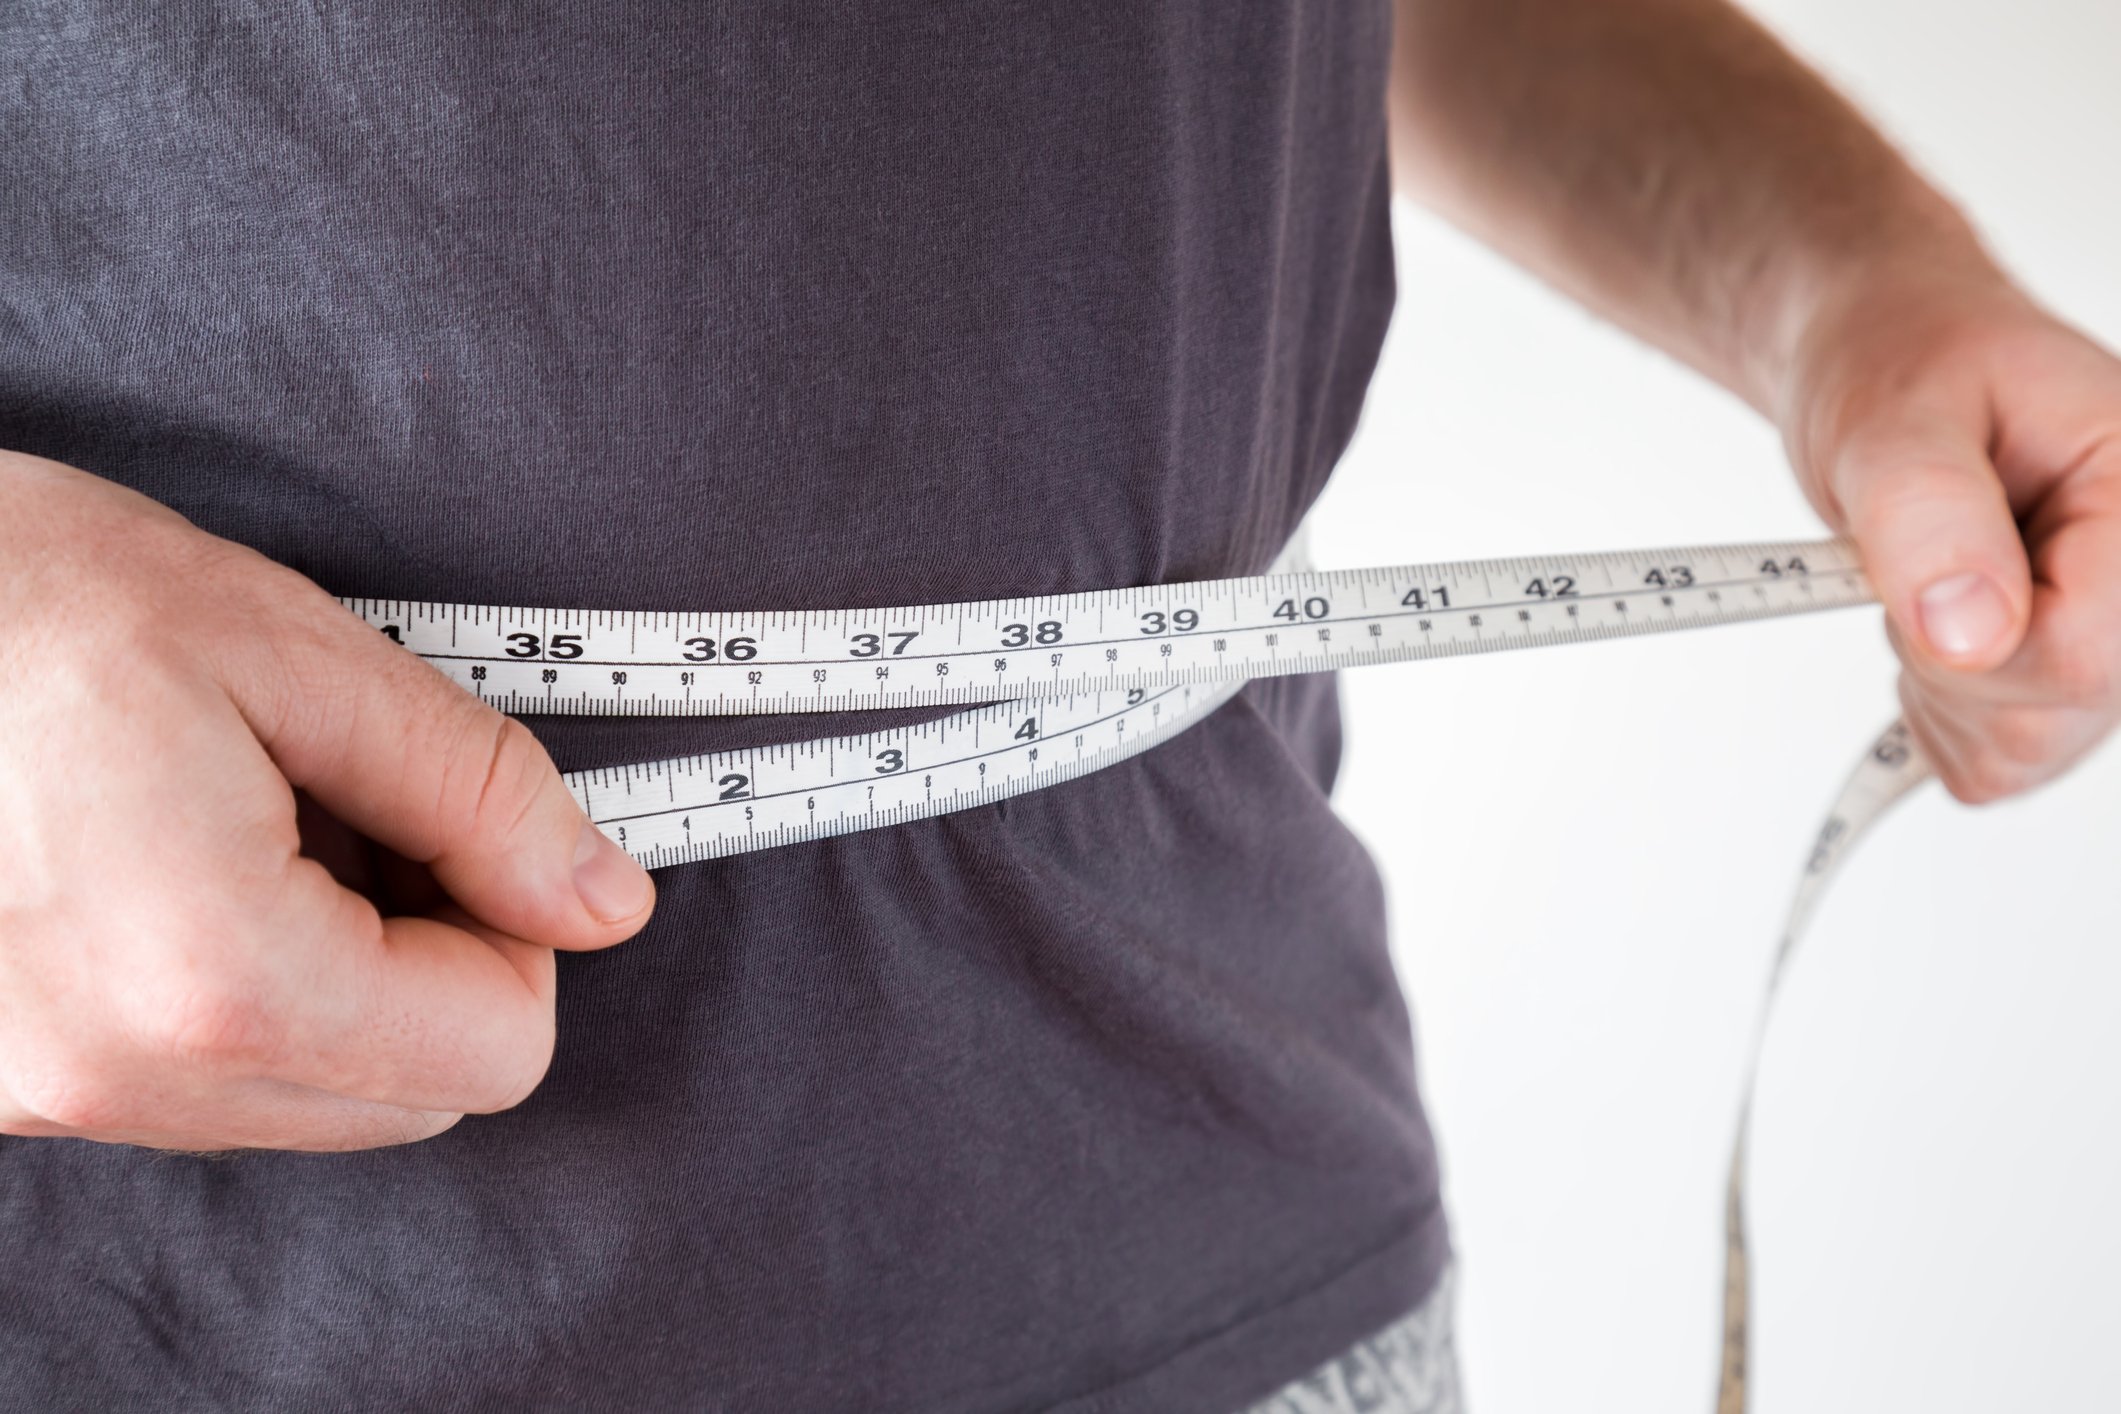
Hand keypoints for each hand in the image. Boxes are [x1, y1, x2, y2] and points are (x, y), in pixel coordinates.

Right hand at [0, 452, 654, 1151]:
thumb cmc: (21, 591)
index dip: (518, 926)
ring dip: (340, 975)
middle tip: (362, 809)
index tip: (460, 826)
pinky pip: (196, 1082)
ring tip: (254, 820)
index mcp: (218, 982)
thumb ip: (478, 792)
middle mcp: (119, 1079)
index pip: (498, 1052)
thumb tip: (606, 899)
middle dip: (438, 958)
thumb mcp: (293, 654)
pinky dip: (236, 991)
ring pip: (310, 1099)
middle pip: (413, 1098)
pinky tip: (182, 861)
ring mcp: (41, 1096)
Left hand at [1782, 264, 2120, 802]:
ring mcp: (2115, 646)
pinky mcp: (2065, 689)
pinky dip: (1933, 712)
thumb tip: (1969, 636)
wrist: (1890, 358)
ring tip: (1927, 577)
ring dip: (1934, 684)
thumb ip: (1928, 514)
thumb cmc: (1903, 360)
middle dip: (1944, 659)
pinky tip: (1935, 627)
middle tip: (1911, 558)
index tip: (1914, 573)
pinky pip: (1992, 765)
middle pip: (2061, 709)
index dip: (1981, 642)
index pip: (2093, 650)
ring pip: (2023, 751)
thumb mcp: (1890, 415)